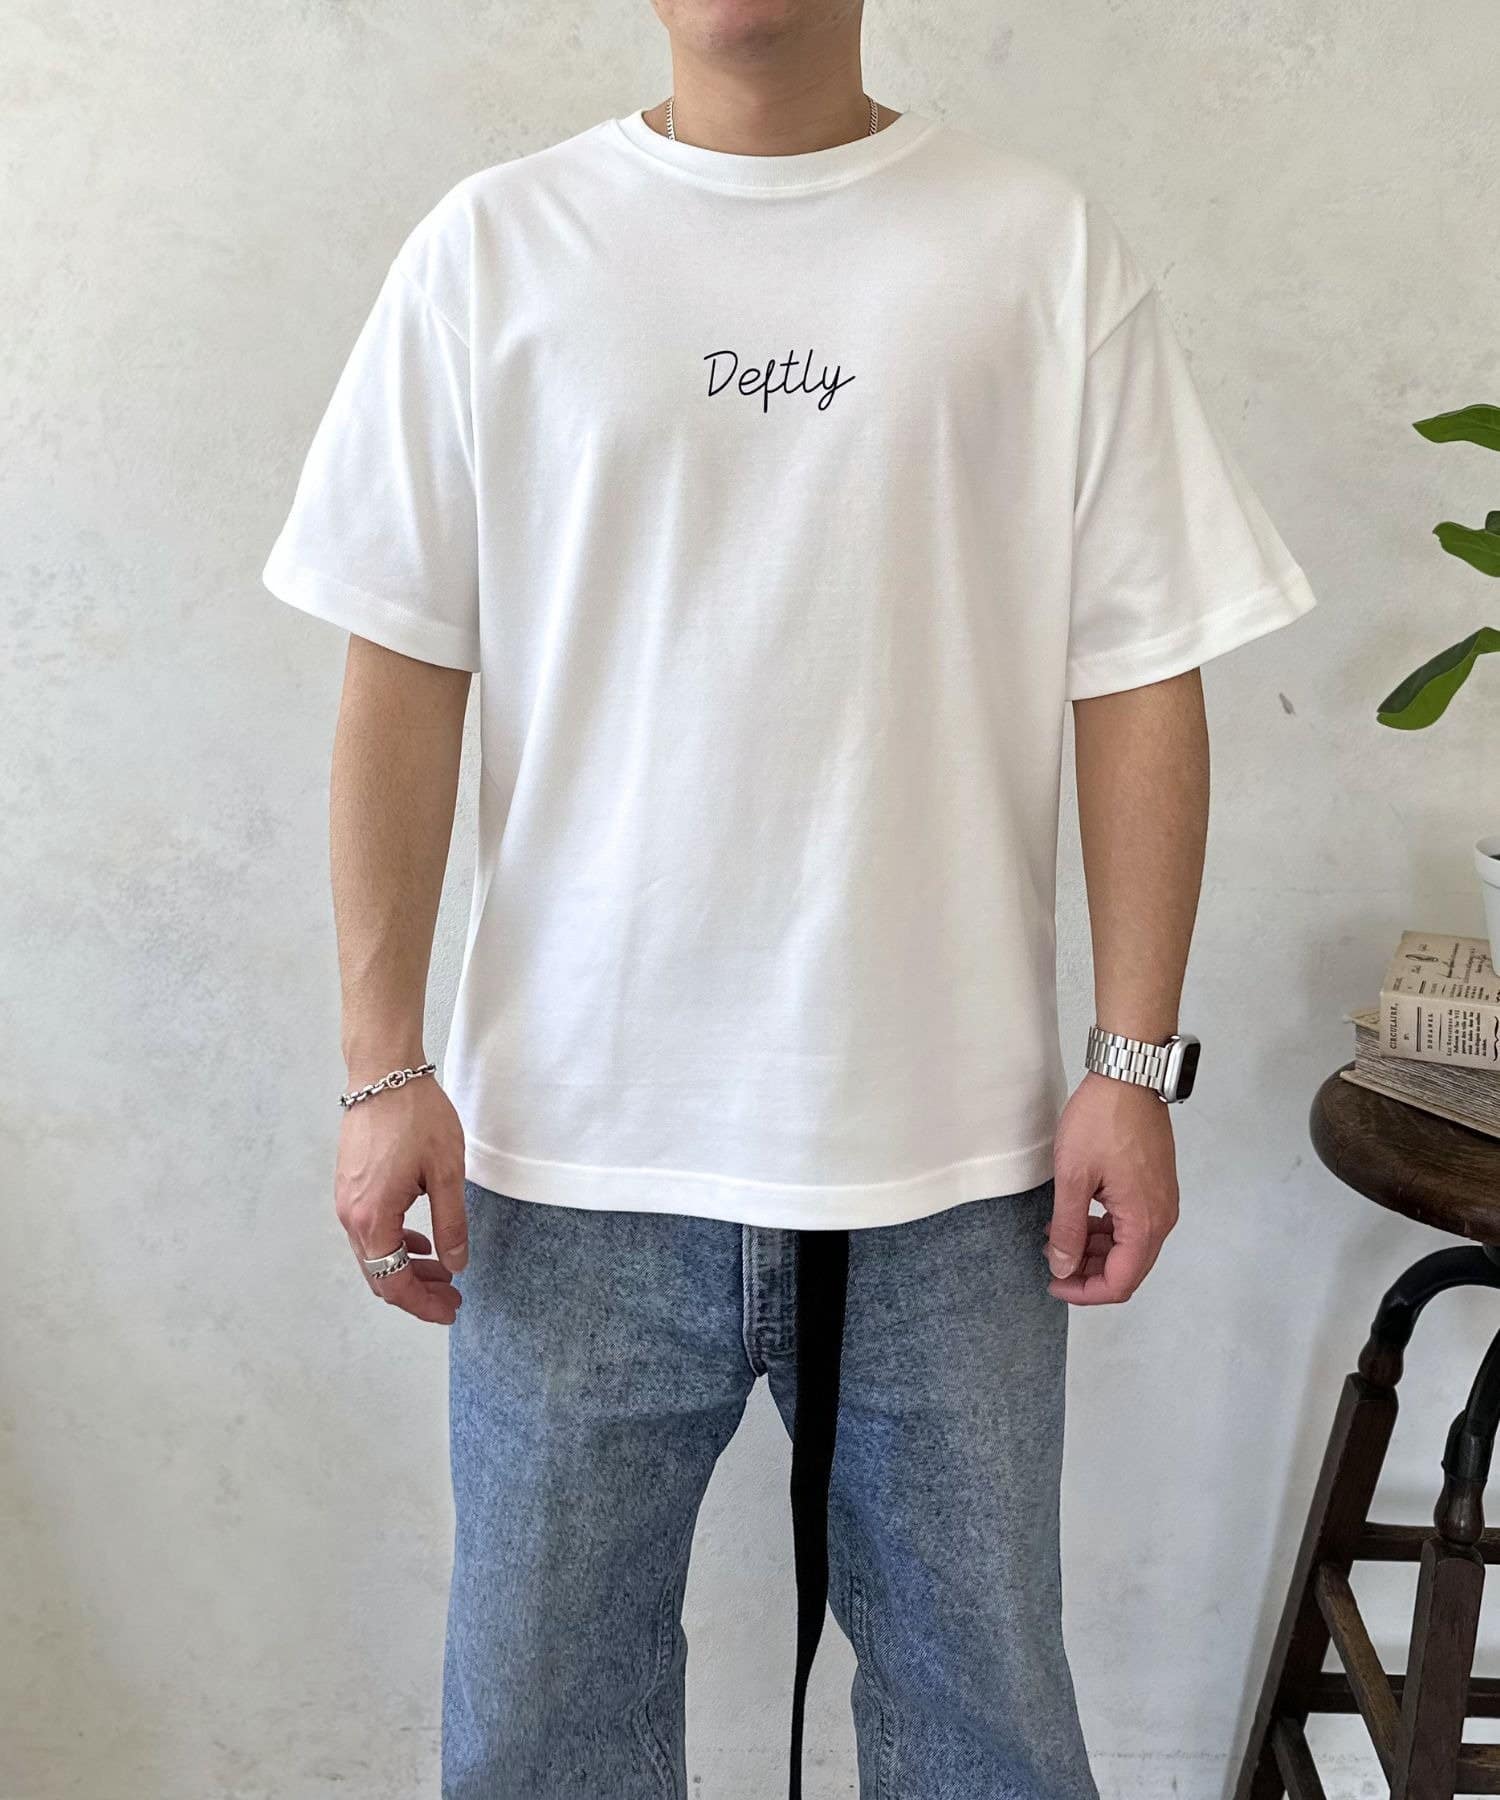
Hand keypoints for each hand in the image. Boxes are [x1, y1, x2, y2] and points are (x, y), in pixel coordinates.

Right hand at [334, 1074, 468, 1324]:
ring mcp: (347, 1201)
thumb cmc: (416, 1117)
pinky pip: (370, 1232)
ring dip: (407, 1269)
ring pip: (374, 1254)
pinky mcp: (350, 1187)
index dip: (422, 1304)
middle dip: (416, 1291)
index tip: (450, 1311)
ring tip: (445, 1272)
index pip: (394, 1283)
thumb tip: (456, 1264)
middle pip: (380, 1275)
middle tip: (453, 1297)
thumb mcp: (446, 1173)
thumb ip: (451, 1224)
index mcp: (373, 1219)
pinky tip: (421, 1242)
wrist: (383, 1074)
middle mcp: (352, 1216)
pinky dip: (395, 1245)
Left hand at [1045, 1072, 1179, 1304]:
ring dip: (1096, 1252)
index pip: (1119, 1282)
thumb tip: (1064, 1269)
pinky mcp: (1156, 1187)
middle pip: (1128, 1270)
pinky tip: (1079, 1218)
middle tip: (1052, 1261)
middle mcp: (1162, 1218)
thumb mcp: (1073, 1178)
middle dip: (1088, 1274)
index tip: (1053, 1283)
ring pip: (1130, 1248)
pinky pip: (1133, 1225)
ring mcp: (1162, 1202)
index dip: (1084, 1291)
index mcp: (1145, 1223)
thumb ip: (1068, 1229)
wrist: (1128, 1077)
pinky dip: (1107, 1231)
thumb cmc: (1101, 1122)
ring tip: (1058, 1237)